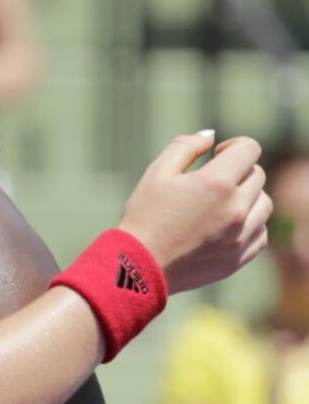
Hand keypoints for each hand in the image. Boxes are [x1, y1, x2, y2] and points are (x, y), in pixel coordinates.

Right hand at [119, 131, 270, 293]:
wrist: (139, 266)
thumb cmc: (145, 215)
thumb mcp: (156, 173)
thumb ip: (185, 146)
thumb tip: (210, 137)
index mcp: (216, 183)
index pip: (249, 149)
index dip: (233, 146)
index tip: (217, 155)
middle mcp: (236, 208)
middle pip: (257, 175)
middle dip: (237, 171)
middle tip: (209, 182)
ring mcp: (241, 235)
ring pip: (264, 204)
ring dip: (247, 198)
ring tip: (218, 204)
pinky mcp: (240, 257)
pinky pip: (261, 233)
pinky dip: (249, 225)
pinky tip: (224, 226)